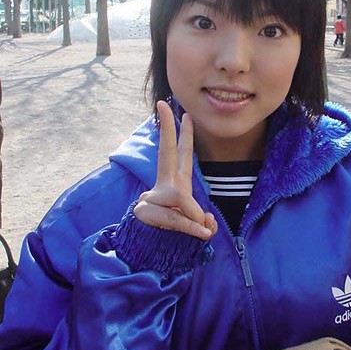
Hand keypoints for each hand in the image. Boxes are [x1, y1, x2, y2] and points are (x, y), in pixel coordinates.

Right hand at [134, 100, 217, 239]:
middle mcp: (163, 184)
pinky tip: (205, 233)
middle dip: (167, 129)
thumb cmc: (171, 228)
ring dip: (194, 217)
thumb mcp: (192, 221)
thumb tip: (206, 224)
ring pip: (179, 197)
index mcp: (174, 180)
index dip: (181, 132)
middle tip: (163, 104)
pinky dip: (192, 227)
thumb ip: (201, 219)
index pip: (179, 152)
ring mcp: (152, 196)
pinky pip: (175, 218)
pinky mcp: (146, 211)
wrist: (144, 245)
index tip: (178, 110)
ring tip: (204, 231)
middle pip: (165, 152)